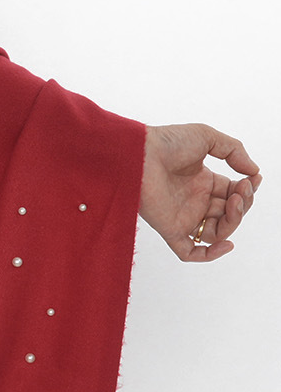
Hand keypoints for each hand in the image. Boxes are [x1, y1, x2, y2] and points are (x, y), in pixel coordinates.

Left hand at [139, 124, 260, 261]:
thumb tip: (254, 172)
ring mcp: (183, 216)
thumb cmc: (167, 142)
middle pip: (229, 214)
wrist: (138, 152)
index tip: (253, 178)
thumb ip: (234, 151)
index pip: (233, 194)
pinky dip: (210, 254)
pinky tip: (227, 243)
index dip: (246, 190)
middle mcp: (194, 201)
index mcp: (202, 182)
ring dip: (234, 221)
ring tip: (234, 202)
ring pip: (217, 232)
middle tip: (242, 189)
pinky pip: (190, 252)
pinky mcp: (170, 229)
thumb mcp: (207, 138)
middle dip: (243, 204)